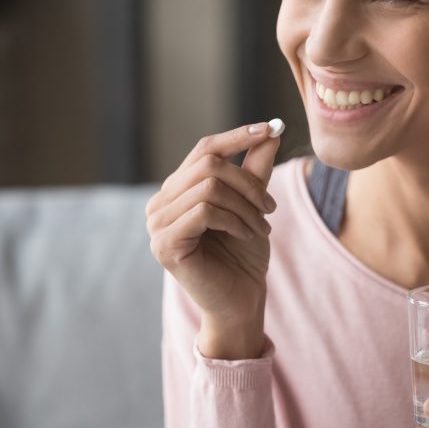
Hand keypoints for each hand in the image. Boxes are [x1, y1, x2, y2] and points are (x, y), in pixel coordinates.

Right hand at [146, 121, 281, 354]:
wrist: (241, 299)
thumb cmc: (244, 253)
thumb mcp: (253, 203)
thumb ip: (255, 168)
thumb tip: (270, 131)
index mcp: (177, 189)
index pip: (204, 148)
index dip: (237, 136)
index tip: (270, 128)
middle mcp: (160, 203)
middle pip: (209, 164)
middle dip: (249, 183)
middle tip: (271, 207)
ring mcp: (157, 224)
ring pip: (209, 187)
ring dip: (246, 206)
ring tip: (262, 226)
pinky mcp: (164, 244)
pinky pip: (204, 212)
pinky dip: (234, 220)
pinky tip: (245, 235)